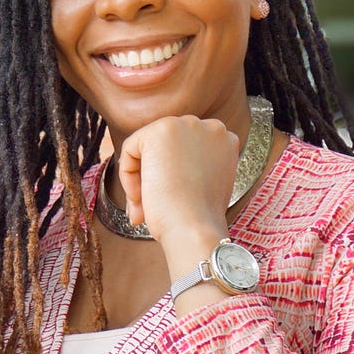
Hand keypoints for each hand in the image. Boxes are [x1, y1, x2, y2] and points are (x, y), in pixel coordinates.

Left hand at [117, 116, 238, 245]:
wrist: (195, 229)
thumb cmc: (199, 219)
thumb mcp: (204, 185)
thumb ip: (192, 166)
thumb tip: (164, 166)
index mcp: (225, 141)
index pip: (185, 150)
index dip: (172, 178)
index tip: (169, 203)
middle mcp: (210, 127)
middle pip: (165, 147)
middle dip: (153, 178)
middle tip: (148, 210)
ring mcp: (186, 125)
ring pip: (146, 149)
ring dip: (140, 180)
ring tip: (143, 209)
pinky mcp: (160, 131)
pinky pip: (130, 150)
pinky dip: (128, 177)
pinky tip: (140, 198)